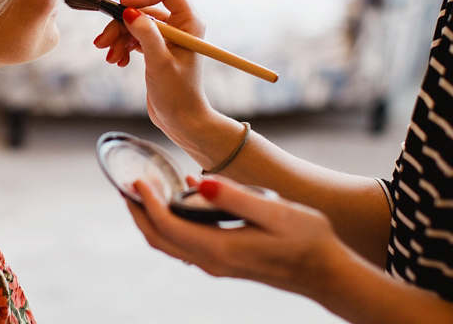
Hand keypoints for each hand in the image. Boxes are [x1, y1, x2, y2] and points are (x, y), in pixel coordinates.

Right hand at [93, 0, 215, 140]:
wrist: (181, 121)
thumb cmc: (178, 94)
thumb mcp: (160, 62)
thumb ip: (145, 34)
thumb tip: (128, 10)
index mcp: (189, 22)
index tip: (123, 7)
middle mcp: (179, 25)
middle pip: (143, 8)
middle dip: (121, 24)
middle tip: (103, 42)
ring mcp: (166, 37)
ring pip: (134, 23)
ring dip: (118, 38)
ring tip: (110, 57)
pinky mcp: (155, 49)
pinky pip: (133, 37)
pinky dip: (122, 47)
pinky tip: (118, 61)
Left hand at [128, 176, 340, 297]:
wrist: (327, 274)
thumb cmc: (308, 240)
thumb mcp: (276, 212)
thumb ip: (235, 197)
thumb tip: (198, 181)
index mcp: (220, 249)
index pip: (168, 226)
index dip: (148, 202)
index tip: (137, 178)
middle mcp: (213, 262)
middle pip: (160, 239)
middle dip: (138, 213)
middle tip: (125, 185)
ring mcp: (217, 265)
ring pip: (169, 245)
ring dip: (151, 220)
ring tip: (142, 192)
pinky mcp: (224, 262)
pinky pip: (183, 245)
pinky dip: (169, 225)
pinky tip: (175, 202)